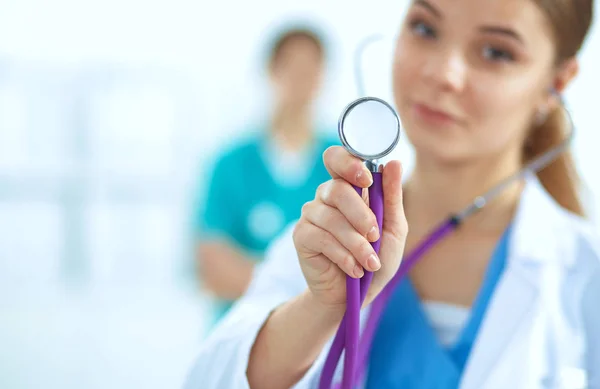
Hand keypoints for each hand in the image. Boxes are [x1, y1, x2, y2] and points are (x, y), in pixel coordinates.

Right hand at [293, 146, 407, 311]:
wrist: (355, 297)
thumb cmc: (375, 259)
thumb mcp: (393, 229)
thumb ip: (392, 197)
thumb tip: (393, 162)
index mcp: (349, 188)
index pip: (337, 159)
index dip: (348, 163)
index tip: (366, 180)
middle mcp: (326, 197)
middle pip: (338, 189)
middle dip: (361, 215)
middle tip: (374, 235)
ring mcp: (311, 215)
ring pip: (331, 217)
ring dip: (356, 243)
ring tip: (368, 263)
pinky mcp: (301, 236)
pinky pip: (321, 237)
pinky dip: (343, 255)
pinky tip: (353, 269)